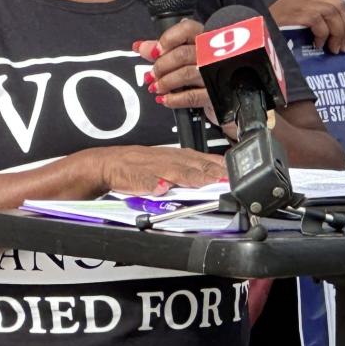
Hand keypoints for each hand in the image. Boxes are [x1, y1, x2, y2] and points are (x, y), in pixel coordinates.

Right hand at [94, 145, 225, 194]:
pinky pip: (145, 181)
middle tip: (227, 180)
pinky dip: (153, 184)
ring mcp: (152, 168)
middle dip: (211, 173)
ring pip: (173, 172)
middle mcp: (168, 160)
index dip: (220, 167)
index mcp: (177, 157)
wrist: (108, 164)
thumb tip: (216, 175)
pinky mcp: (135, 178)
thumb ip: (191, 169)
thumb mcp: (168, 162)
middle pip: (194, 166)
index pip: (204, 161)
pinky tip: (160, 188)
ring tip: (204, 182)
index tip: (236, 175)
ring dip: (190, 177)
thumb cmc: (140, 165)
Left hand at [134, 19, 215, 116]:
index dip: (167, 39)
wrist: (232, 92)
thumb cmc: (203, 69)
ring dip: (165, 82)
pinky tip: (165, 99)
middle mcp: (212, 53)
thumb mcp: (185, 53)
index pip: (187, 29)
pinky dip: (174, 99)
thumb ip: (162, 48)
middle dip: (161, 66)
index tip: (155, 51)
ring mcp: (215, 73)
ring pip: (185, 74)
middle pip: (182, 54)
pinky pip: (191, 96)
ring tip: (156, 87)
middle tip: (152, 74)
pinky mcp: (216, 94)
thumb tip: (140, 47)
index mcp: (204, 38)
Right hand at [269, 0, 344, 53]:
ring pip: (331, 11)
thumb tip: (337, 41)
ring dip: (337, 32)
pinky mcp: (293, 12)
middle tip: (343, 48)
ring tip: (333, 49)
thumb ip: (313, 28)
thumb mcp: (294, 28)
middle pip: (338, 5)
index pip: (335, 3)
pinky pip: (317, 20)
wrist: (249, 34)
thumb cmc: (270, 37)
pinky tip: (317, 45)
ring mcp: (297, 3)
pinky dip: (322, 34)